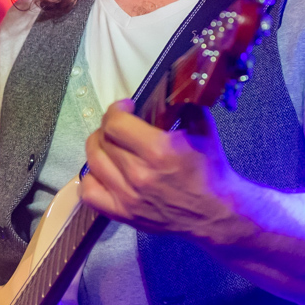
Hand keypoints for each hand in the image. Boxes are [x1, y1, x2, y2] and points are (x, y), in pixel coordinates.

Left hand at [79, 100, 250, 244]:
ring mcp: (129, 197)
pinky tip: (104, 171)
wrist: (215, 213)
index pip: (115, 123)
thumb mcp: (203, 129)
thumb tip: (166, 89)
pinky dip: (91, 178)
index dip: (116, 110)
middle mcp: (139, 174)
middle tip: (120, 126)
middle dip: (108, 127)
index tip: (126, 108)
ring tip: (109, 145)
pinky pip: (90, 193)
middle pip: (102, 141)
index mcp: (159, 150)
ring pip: (93, 163)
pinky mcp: (124, 215)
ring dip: (98, 148)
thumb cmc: (210, 170)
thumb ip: (183, 106)